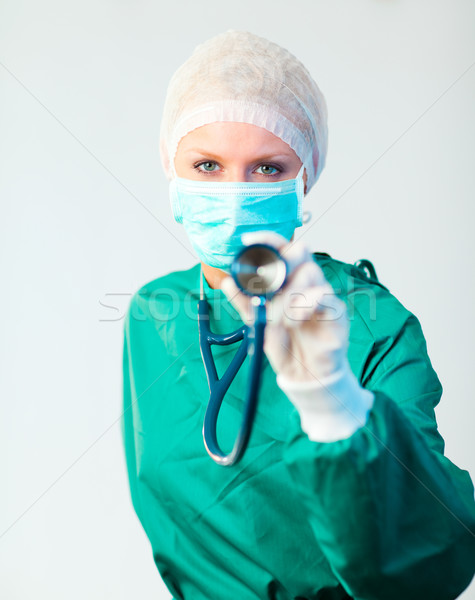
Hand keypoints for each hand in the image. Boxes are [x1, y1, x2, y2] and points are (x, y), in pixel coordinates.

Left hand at [221, 231, 349, 383]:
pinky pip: (324, 295)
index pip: (280, 249)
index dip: (265, 239)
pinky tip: (295, 319)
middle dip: (280, 264)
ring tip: (278, 319)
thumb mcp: (257, 325)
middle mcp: (306, 283)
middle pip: (300, 250)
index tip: (246, 241)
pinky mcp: (336, 312)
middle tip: (267, 287)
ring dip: (287, 295)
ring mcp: (322, 295)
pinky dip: (304, 305)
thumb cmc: (285, 344)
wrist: (304, 375)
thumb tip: (227, 283)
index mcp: (287, 281)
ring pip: (310, 272)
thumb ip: (244, 304)